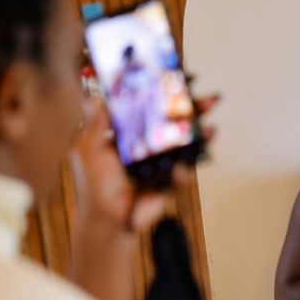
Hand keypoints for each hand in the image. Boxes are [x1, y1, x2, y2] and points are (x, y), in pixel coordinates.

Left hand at [69, 96, 217, 234]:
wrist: (106, 221)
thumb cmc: (95, 187)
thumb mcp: (89, 151)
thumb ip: (95, 126)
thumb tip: (93, 97)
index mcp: (132, 134)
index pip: (152, 108)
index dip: (166, 94)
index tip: (179, 79)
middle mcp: (151, 146)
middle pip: (176, 124)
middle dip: (195, 111)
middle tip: (209, 99)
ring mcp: (164, 165)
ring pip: (187, 147)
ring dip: (202, 138)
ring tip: (211, 130)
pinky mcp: (169, 185)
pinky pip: (181, 177)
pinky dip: (183, 174)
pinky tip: (182, 169)